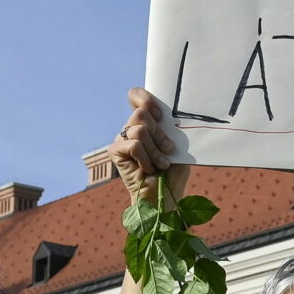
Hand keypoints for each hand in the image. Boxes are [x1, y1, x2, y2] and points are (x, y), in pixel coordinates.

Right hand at [111, 88, 181, 205]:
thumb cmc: (173, 172)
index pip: (136, 96)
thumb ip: (170, 127)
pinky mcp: (115, 151)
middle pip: (141, 113)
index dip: (146, 99)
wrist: (164, 197)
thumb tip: (168, 116)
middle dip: (159, 133)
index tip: (161, 116)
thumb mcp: (178, 145)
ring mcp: (121, 139)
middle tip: (168, 150)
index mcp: (146, 122)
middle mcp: (131, 128)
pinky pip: (134, 144)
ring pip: (139, 130)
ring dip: (155, 149)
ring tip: (161, 163)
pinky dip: (146, 158)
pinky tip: (148, 169)